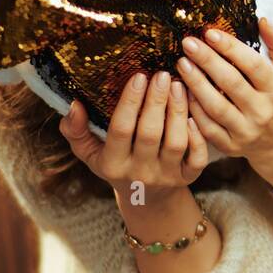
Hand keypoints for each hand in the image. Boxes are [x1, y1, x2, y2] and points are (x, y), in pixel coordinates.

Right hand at [60, 72, 208, 194]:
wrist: (146, 198)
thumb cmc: (116, 164)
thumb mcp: (89, 152)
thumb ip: (75, 130)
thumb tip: (74, 105)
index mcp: (113, 164)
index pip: (121, 129)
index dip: (130, 102)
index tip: (138, 76)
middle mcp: (140, 173)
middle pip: (150, 133)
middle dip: (157, 101)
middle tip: (163, 74)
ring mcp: (166, 176)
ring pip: (176, 142)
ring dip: (178, 112)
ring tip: (179, 86)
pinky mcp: (188, 178)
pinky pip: (197, 158)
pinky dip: (198, 137)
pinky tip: (194, 114)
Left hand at [178, 18, 272, 162]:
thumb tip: (262, 20)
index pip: (254, 65)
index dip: (231, 48)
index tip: (209, 32)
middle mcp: (264, 111)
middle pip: (231, 84)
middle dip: (207, 61)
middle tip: (187, 43)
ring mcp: (247, 131)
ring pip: (215, 107)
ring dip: (195, 84)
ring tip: (180, 63)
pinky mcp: (231, 146)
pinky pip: (206, 127)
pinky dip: (192, 109)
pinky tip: (180, 91)